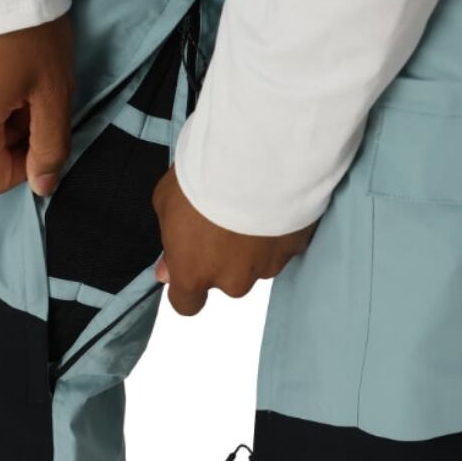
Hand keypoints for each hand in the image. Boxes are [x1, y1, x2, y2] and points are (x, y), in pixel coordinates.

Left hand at [152, 165, 315, 315]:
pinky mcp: (296, 248)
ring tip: (251, 205)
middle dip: (226, 258)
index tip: (190, 267)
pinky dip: (279, 230)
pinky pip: (284, 245)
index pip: (187, 305)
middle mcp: (232, 280)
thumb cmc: (203, 175)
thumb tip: (166, 272)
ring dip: (254, 243)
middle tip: (224, 219)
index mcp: (194, 273)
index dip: (187, 288)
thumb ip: (169, 245)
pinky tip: (273, 201)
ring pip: (258, 264)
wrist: (255, 155)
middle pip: (227, 281)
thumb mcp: (166, 203)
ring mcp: (267, 267)